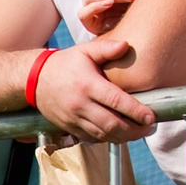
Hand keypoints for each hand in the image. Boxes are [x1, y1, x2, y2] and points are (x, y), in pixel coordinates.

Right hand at [33, 40, 155, 143]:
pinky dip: (109, 139)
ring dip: (125, 137)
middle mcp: (80, 105)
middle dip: (135, 129)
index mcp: (87, 85)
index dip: (136, 111)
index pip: (116, 101)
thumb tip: (126, 45)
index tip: (151, 116)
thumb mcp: (84, 51)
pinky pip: (93, 138)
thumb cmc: (64, 64)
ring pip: (104, 135)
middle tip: (150, 127)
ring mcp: (74, 119)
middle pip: (112, 124)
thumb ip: (106, 48)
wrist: (34, 80)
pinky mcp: (70, 128)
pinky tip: (120, 134)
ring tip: (139, 132)